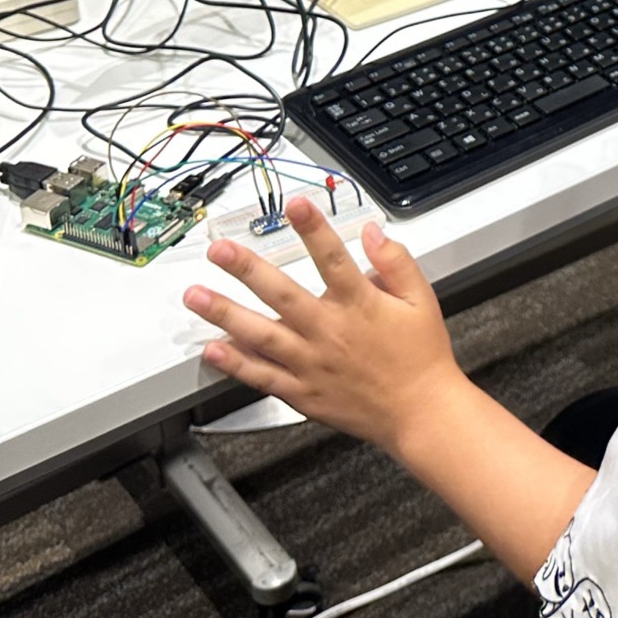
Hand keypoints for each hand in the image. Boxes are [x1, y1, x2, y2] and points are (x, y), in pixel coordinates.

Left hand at [183, 198, 462, 451]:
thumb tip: (373, 232)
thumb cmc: (421, 356)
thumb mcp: (421, 299)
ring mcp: (311, 364)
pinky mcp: (302, 392)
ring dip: (225, 314)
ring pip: (260, 335)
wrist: (421, 412)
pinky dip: (235, 364)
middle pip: (281, 294)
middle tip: (219, 250)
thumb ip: (396, 262)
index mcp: (359, 304)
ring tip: (195, 296)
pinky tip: (212, 349)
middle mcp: (329, 331)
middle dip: (246, 269)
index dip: (313, 228)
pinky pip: (262, 377)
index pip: (332, 257)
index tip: (294, 205)